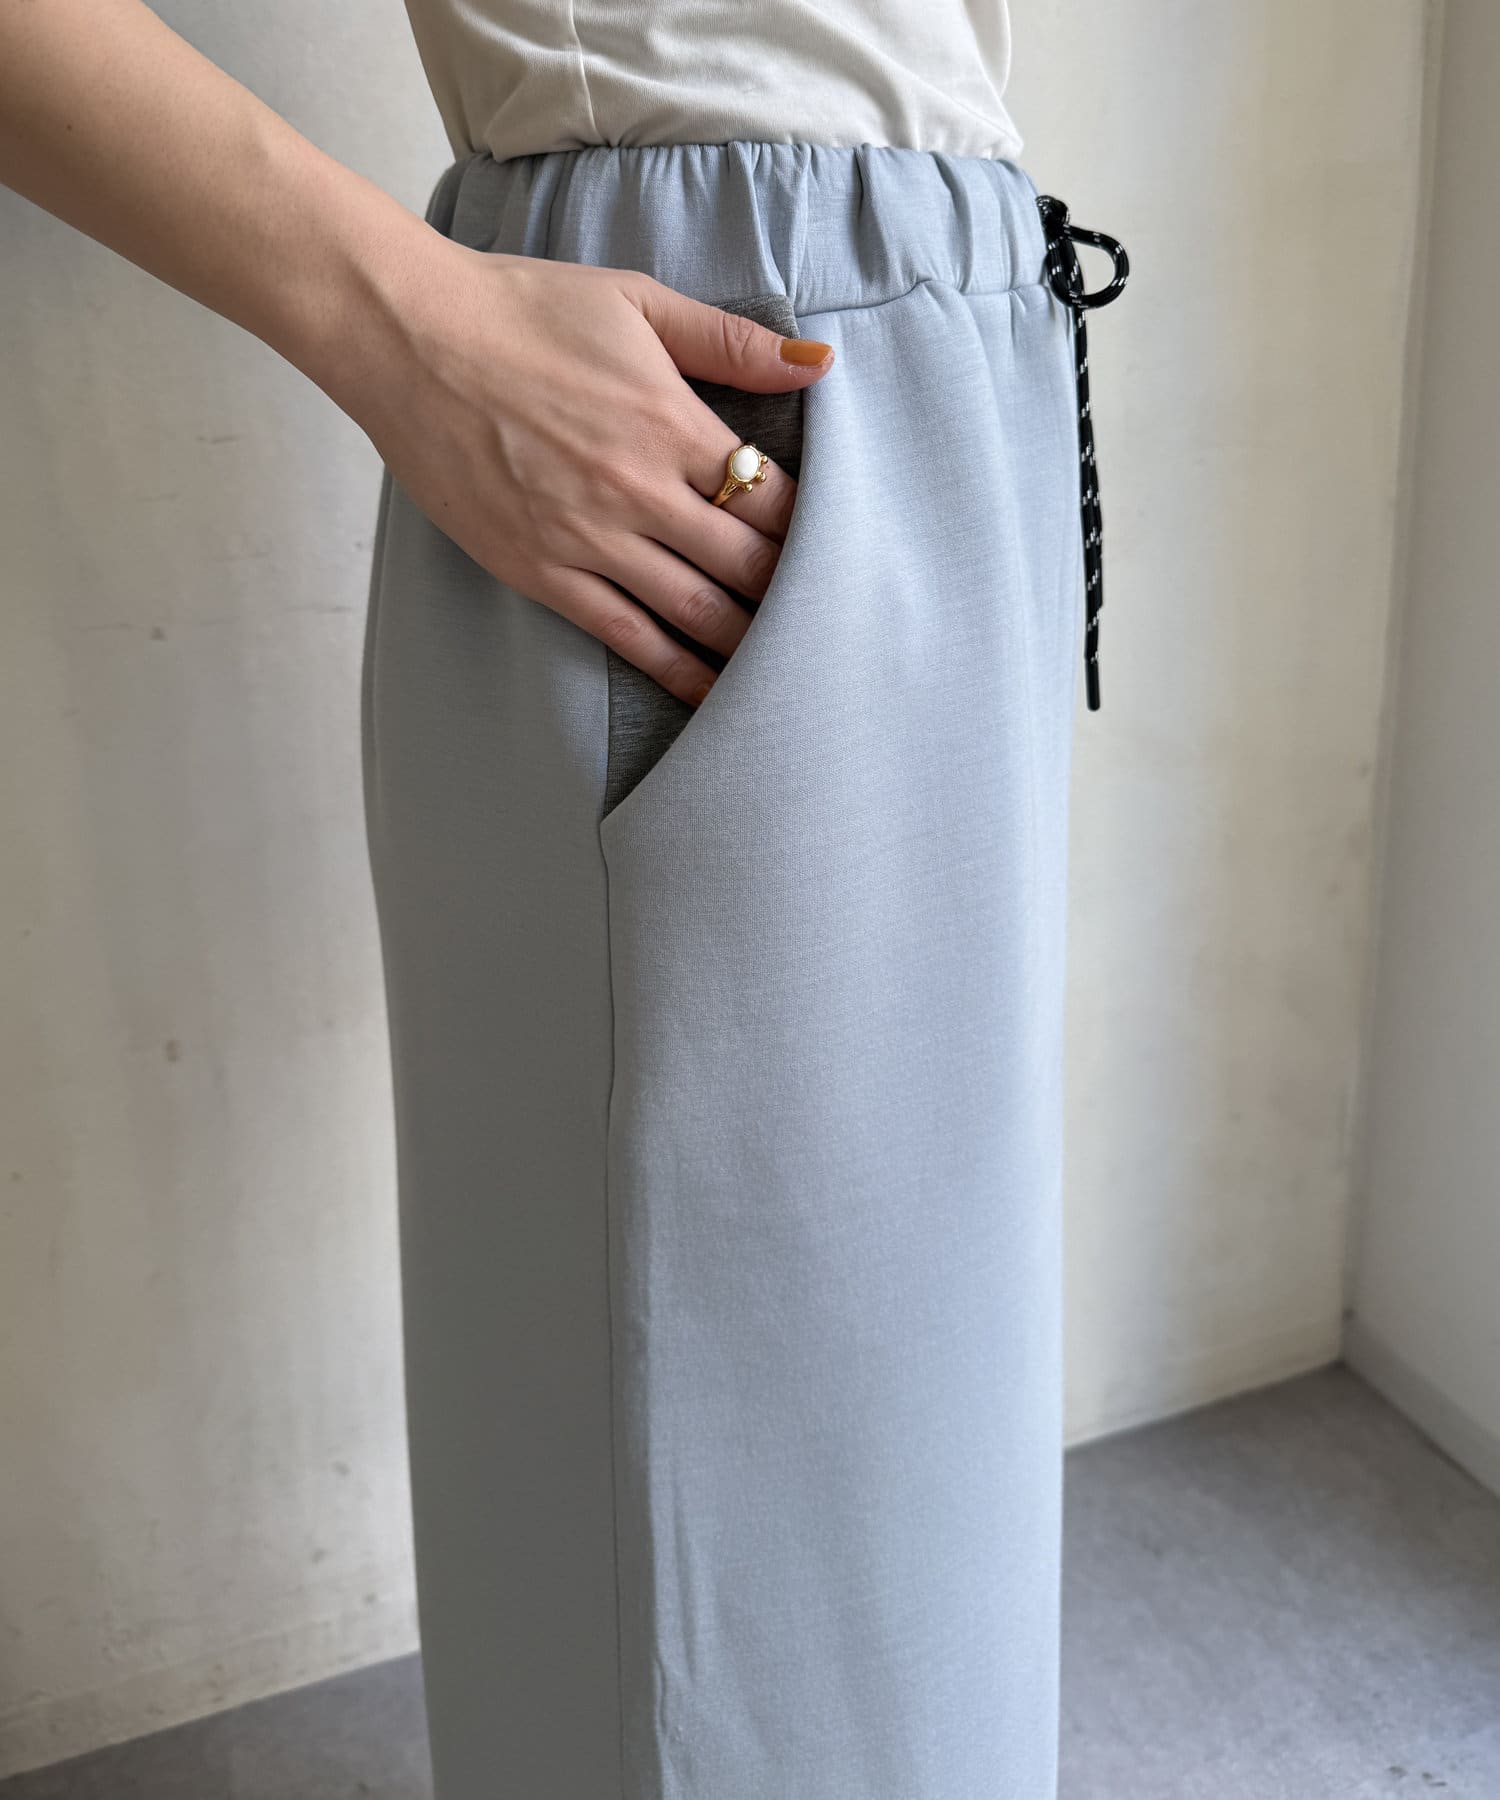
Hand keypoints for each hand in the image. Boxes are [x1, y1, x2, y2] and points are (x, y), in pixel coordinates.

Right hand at [335, 237, 835, 705]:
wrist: (409, 340)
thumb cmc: (522, 310)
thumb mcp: (636, 303)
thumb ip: (729, 341)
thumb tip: (817, 365)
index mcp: (670, 423)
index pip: (772, 497)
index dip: (812, 530)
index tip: (836, 548)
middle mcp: (638, 491)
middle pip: (746, 566)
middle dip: (793, 596)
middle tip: (828, 621)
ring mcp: (589, 539)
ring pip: (695, 613)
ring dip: (749, 645)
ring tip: (790, 672)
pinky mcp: (543, 572)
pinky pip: (627, 636)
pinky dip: (676, 671)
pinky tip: (710, 693)